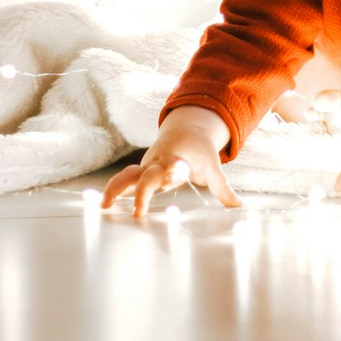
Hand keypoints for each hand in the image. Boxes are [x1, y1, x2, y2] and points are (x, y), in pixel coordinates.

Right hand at [100, 105, 239, 215]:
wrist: (186, 129)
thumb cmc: (200, 153)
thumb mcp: (213, 168)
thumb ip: (222, 189)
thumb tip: (239, 207)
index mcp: (179, 161)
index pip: (175, 167)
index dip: (173, 172)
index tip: (172, 177)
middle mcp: (160, 163)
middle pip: (148, 175)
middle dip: (142, 191)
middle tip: (138, 211)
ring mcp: (147, 166)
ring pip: (127, 174)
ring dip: (116, 189)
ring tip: (104, 207)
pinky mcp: (140, 170)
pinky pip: (123, 179)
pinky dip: (113, 191)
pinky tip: (102, 206)